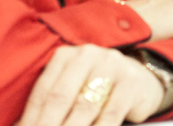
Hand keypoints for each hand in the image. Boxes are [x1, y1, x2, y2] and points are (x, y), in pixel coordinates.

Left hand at [16, 45, 161, 125]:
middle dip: (47, 125)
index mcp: (66, 55)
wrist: (141, 81)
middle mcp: (88, 55)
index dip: (31, 119)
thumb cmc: (96, 90)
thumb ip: (50, 105)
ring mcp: (112, 65)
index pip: (43, 92)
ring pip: (84, 107)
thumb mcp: (73, 89)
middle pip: (60, 97)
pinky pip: (110, 114)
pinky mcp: (131, 82)